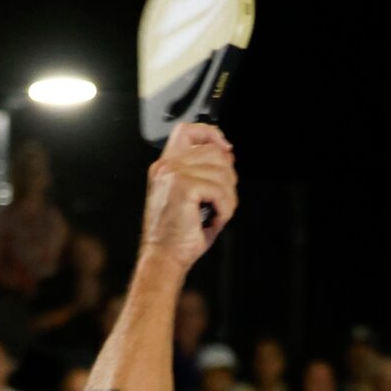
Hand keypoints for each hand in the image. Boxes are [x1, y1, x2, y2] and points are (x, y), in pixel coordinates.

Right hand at [141, 123, 236, 269]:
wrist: (163, 259)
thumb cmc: (176, 236)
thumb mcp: (191, 198)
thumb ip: (204, 172)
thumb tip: (227, 154)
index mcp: (164, 167)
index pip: (188, 131)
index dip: (211, 135)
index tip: (225, 150)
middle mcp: (166, 167)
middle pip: (214, 153)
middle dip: (227, 178)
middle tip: (221, 202)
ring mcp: (173, 174)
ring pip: (222, 172)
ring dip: (228, 198)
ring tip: (217, 214)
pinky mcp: (184, 187)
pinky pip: (220, 190)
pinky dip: (225, 208)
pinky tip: (215, 220)